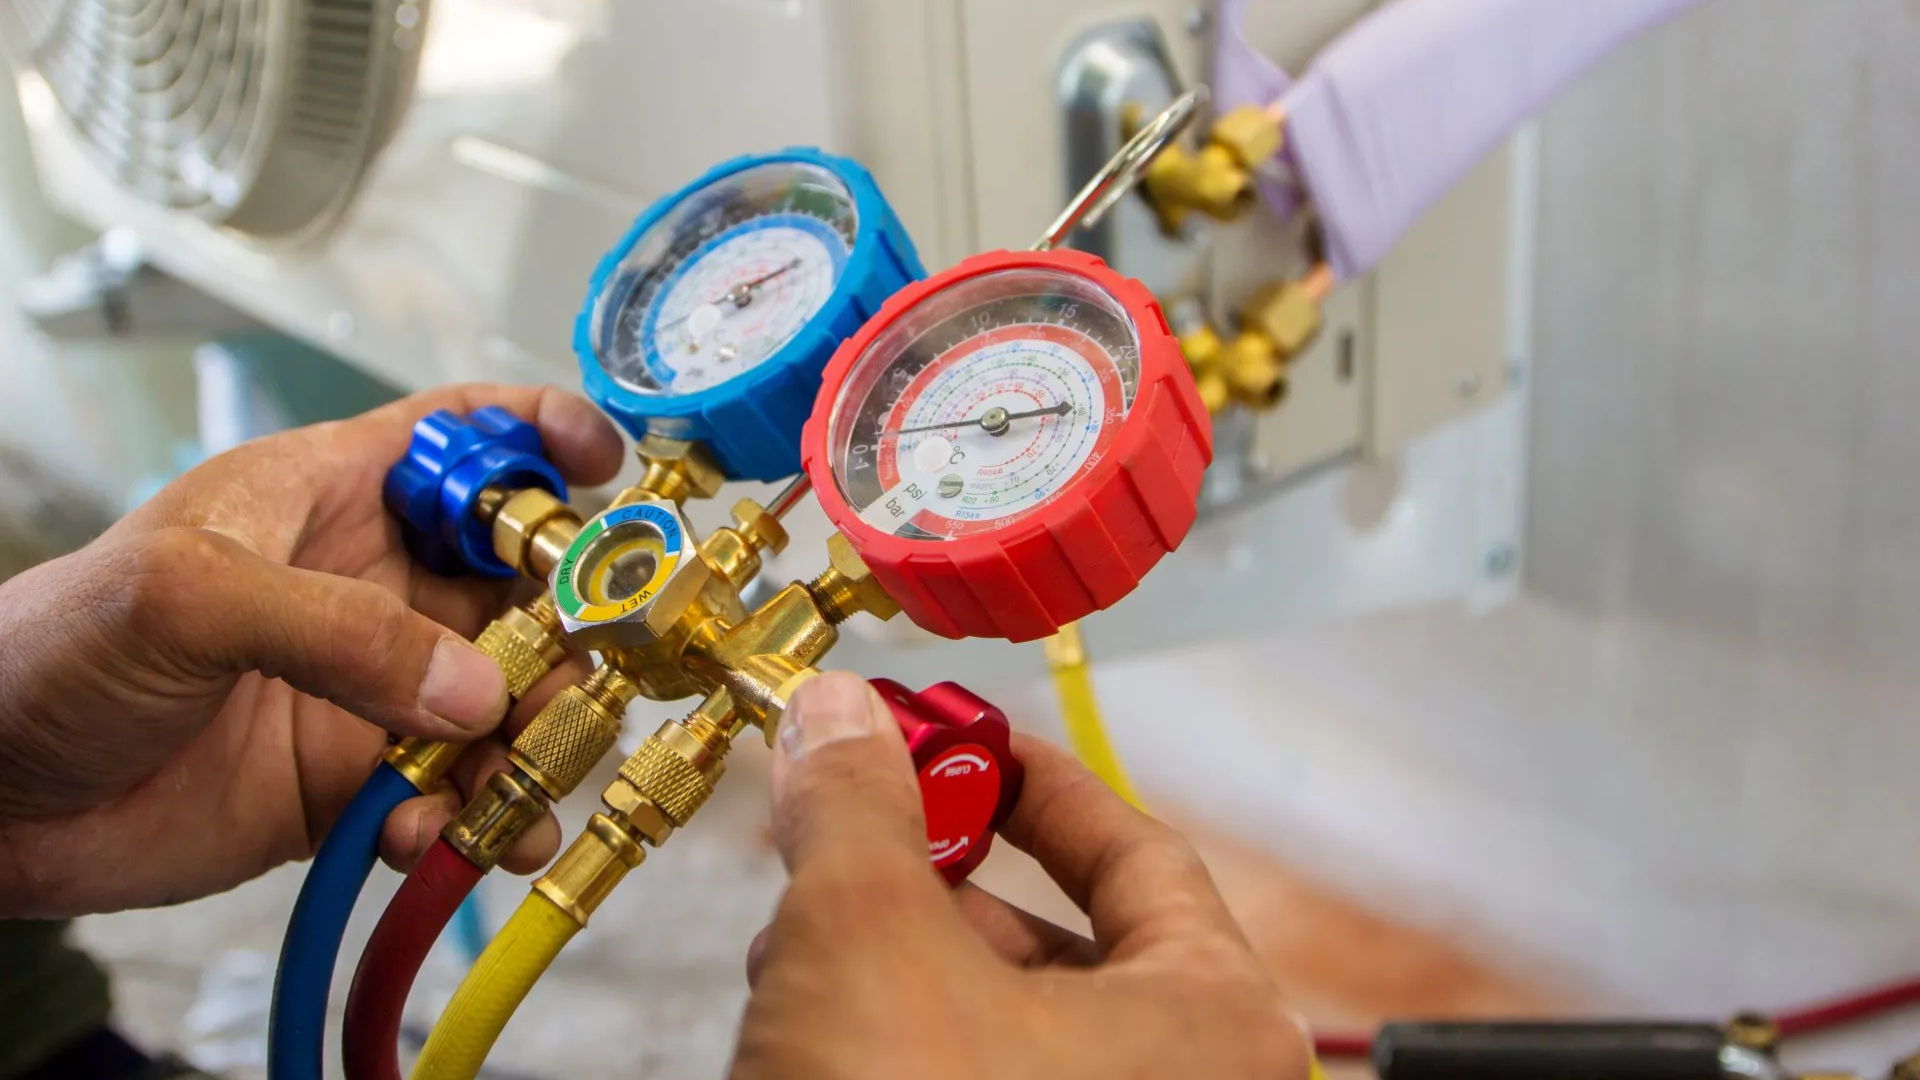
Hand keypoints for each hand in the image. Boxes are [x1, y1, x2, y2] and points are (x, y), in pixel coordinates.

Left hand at [0, 385, 624, 916]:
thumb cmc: (47, 650)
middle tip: (585, 674)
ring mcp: (370, 687)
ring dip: (536, 740)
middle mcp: (369, 587)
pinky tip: (440, 839)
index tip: (610, 468)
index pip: (460, 438)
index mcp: (328, 498)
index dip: (541, 435)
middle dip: (571, 625)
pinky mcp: (357, 783)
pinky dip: (472, 822)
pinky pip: (455, 797)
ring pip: (508, 700)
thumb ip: (338, 631)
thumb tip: (473, 691)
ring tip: (519, 780)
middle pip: (520, 582)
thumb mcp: (187, 597)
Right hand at [732, 673, 1311, 1078]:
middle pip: (1060, 940)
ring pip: (1005, 1027)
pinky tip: (808, 1026)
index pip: (1137, 851)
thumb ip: (858, 807)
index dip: (1032, 780)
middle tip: (854, 828)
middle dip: (931, 878)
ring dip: (896, 963)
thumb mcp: (867, 938)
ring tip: (801, 935)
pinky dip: (898, 1044)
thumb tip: (839, 722)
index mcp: (1213, 1025)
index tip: (958, 738)